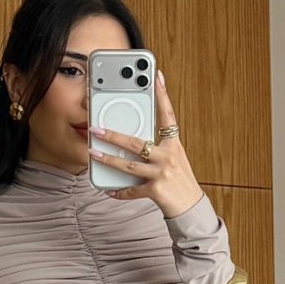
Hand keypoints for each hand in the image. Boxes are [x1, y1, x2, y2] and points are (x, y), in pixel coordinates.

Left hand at [88, 69, 204, 218]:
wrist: (191, 206)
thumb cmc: (180, 181)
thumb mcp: (174, 159)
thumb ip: (157, 148)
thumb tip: (133, 141)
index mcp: (173, 145)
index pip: (168, 115)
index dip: (162, 95)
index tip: (156, 77)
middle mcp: (168, 156)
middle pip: (136, 142)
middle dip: (113, 135)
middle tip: (95, 129)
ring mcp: (162, 173)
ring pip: (129, 165)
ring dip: (108, 160)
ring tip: (93, 154)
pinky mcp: (156, 190)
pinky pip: (132, 190)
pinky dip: (119, 191)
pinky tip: (109, 190)